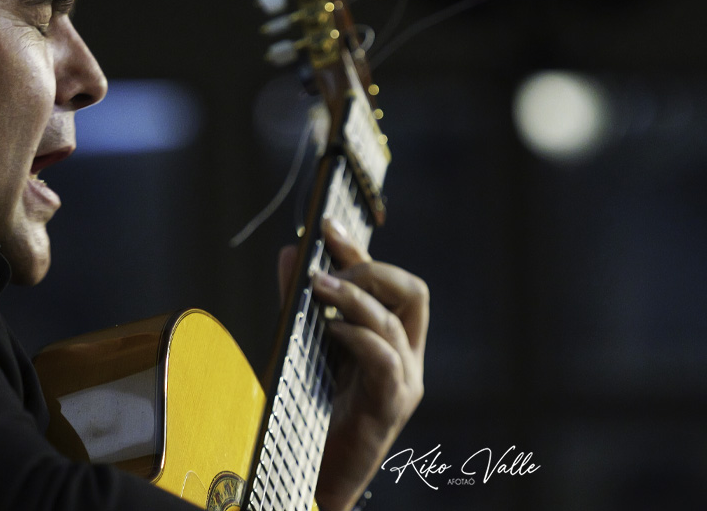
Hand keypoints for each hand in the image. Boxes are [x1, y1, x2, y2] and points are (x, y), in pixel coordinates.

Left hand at [277, 218, 428, 510]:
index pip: (390, 282)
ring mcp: (404, 381)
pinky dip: (359, 335)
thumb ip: (298, 304)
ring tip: (319, 285)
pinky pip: (385, 358)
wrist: (312, 481)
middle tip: (330, 266)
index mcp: (390, 342)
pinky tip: (331, 330)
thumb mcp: (304, 349)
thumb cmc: (309, 417)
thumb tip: (293, 250)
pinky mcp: (390, 405)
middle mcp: (405, 357)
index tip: (327, 224)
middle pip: (413, 292)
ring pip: (396, 320)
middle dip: (372, 267)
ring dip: (357, 296)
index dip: (361, 249)